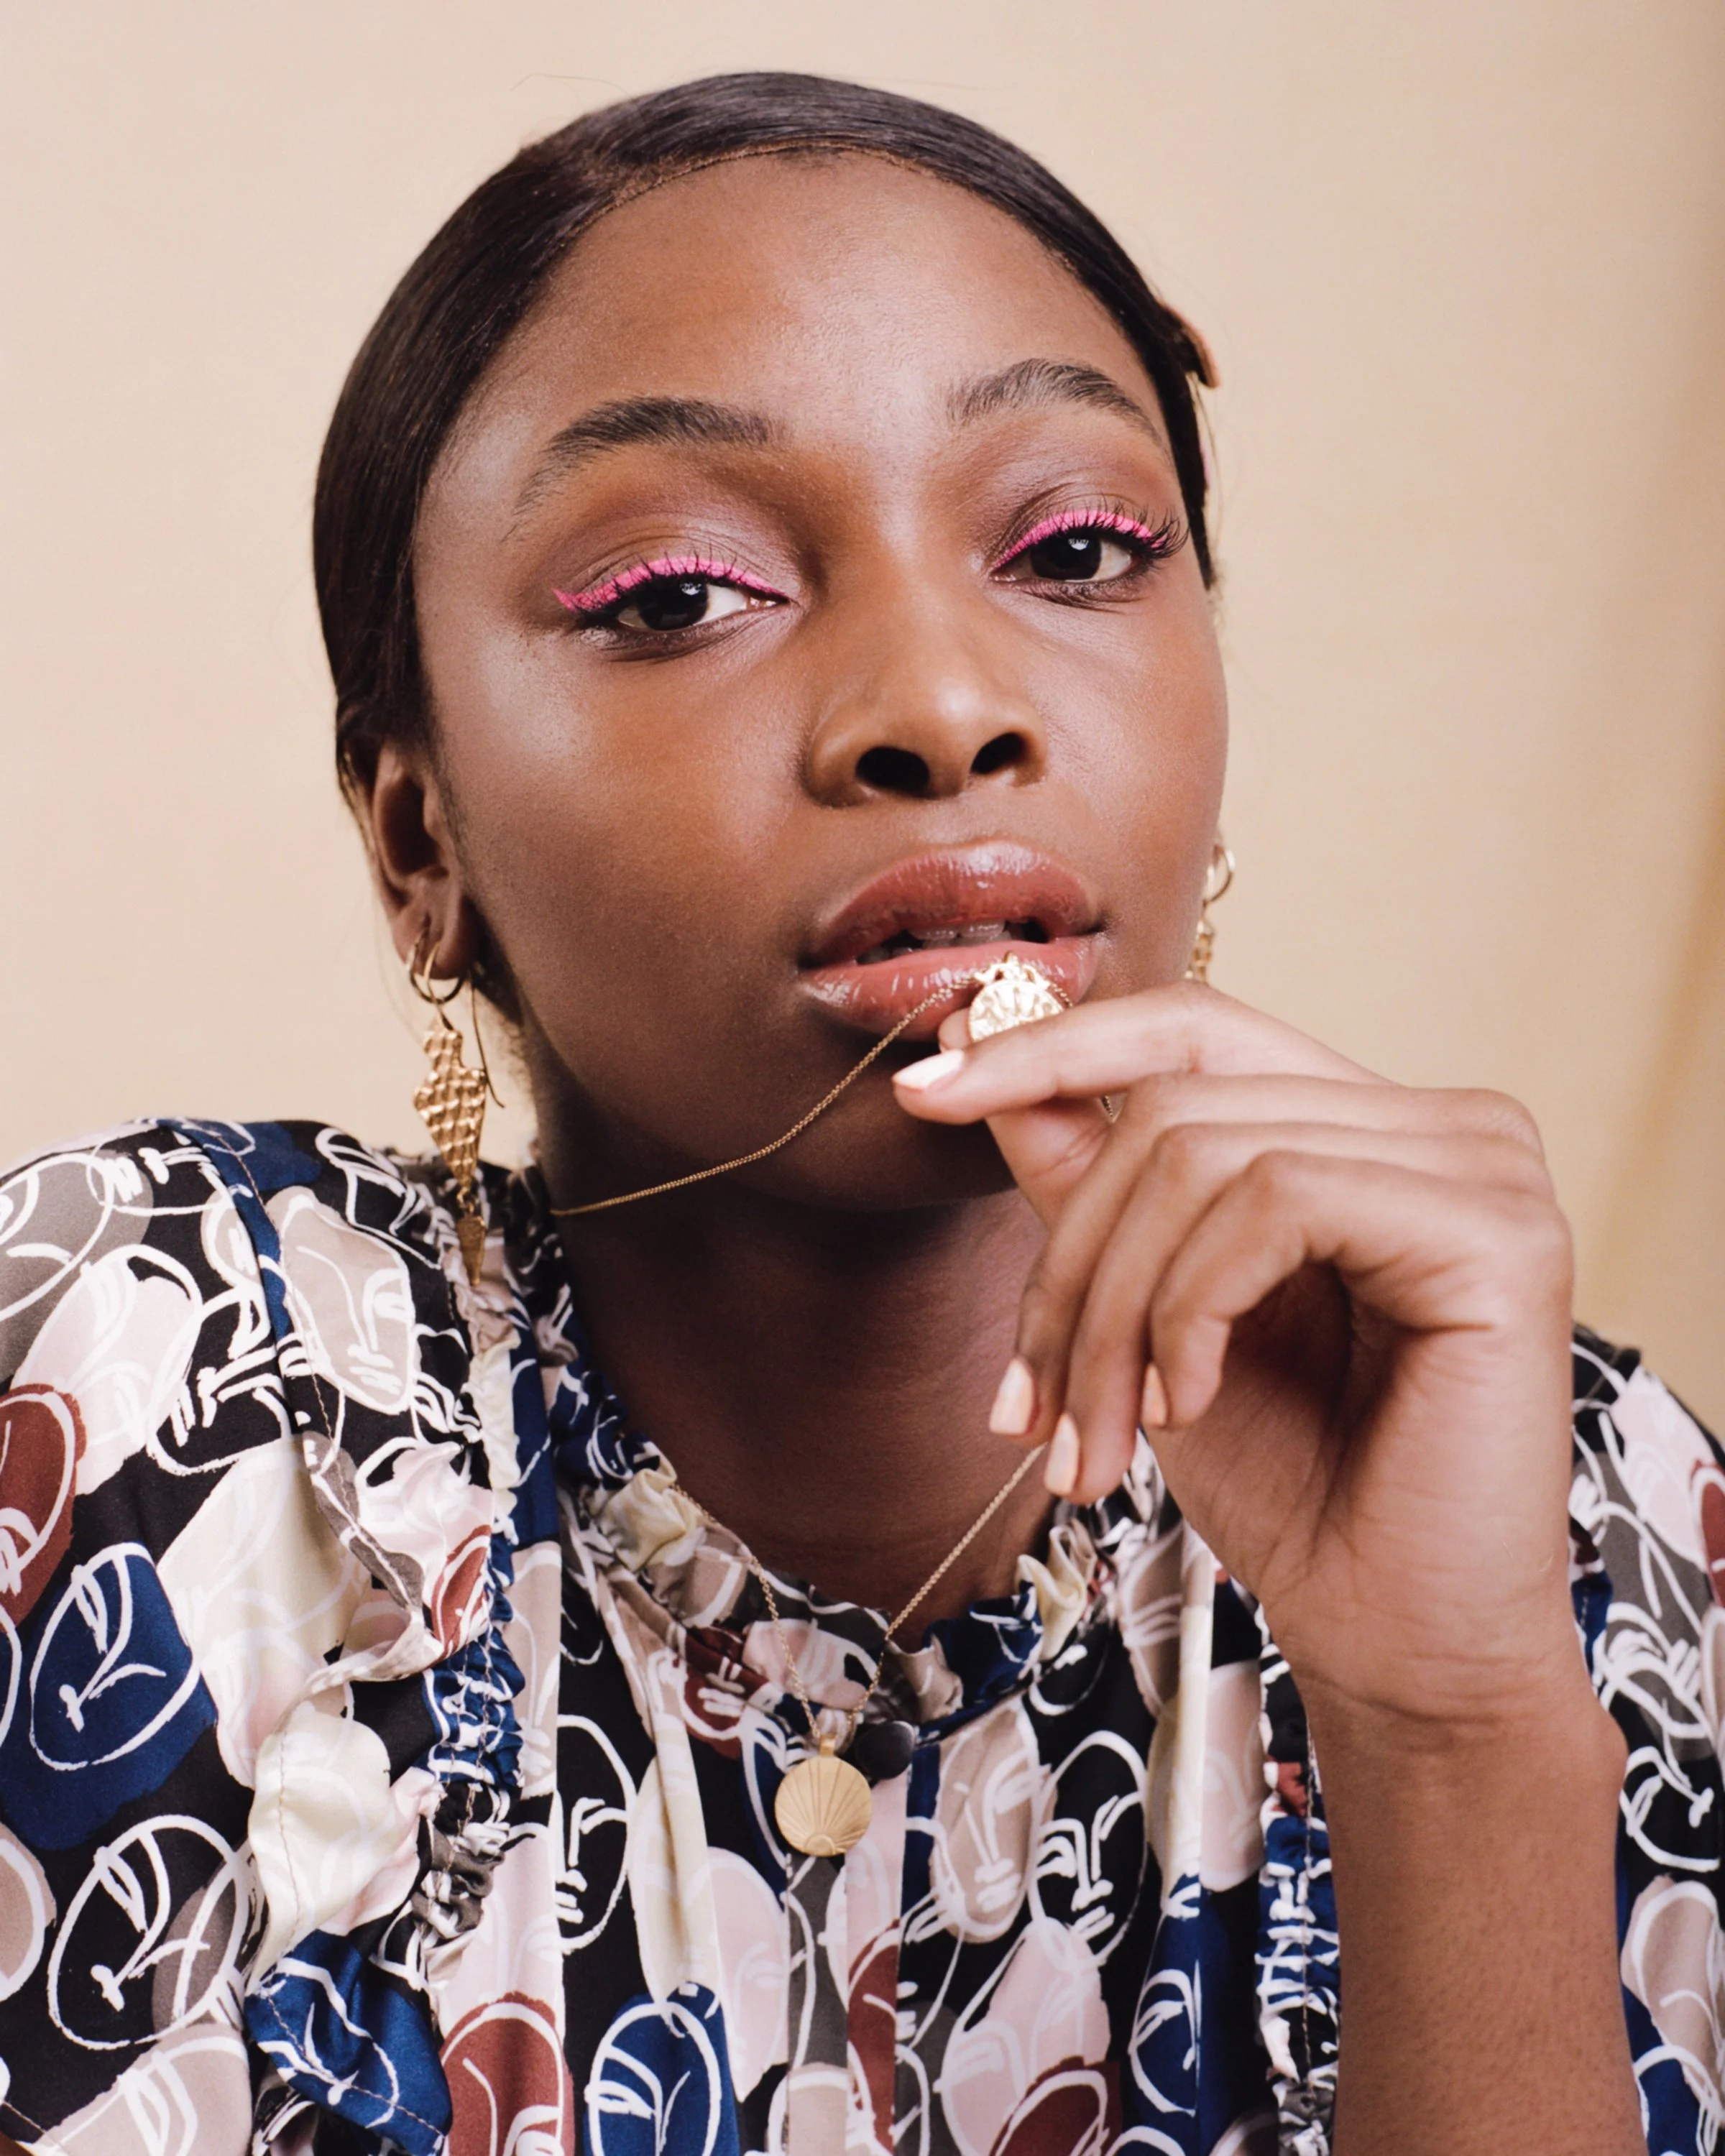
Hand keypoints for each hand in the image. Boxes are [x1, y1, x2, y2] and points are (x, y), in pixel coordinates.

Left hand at [893, 983, 1583, 1725]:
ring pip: (1205, 1155)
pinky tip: (1189, 1407)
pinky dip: (1191, 1309)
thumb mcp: (1145, 1309)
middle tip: (1025, 1408)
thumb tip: (972, 1030)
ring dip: (1111, 1313)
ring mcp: (1481, 1166)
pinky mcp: (1496, 1231)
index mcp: (1370, 1127)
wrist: (1390, 1643)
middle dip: (1069, 1262)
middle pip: (1177, 1107)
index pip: (1193, 1029)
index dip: (1053, 1047)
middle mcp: (1442, 1124)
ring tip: (1097, 1440)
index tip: (922, 1094)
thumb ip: (1083, 1173)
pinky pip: (1277, 1201)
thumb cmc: (1286, 1483)